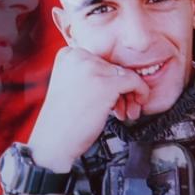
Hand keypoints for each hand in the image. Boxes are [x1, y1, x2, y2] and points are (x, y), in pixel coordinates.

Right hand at [27, 47, 151, 173]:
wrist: (54, 140)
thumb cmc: (64, 118)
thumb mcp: (70, 84)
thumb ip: (89, 73)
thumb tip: (121, 72)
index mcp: (68, 54)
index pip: (101, 61)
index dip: (109, 80)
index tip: (109, 98)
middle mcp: (78, 56)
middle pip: (114, 68)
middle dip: (121, 89)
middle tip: (121, 109)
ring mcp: (92, 69)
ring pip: (126, 74)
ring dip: (130, 94)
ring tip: (124, 112)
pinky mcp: (106, 84)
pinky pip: (134, 82)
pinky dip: (141, 94)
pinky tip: (133, 110)